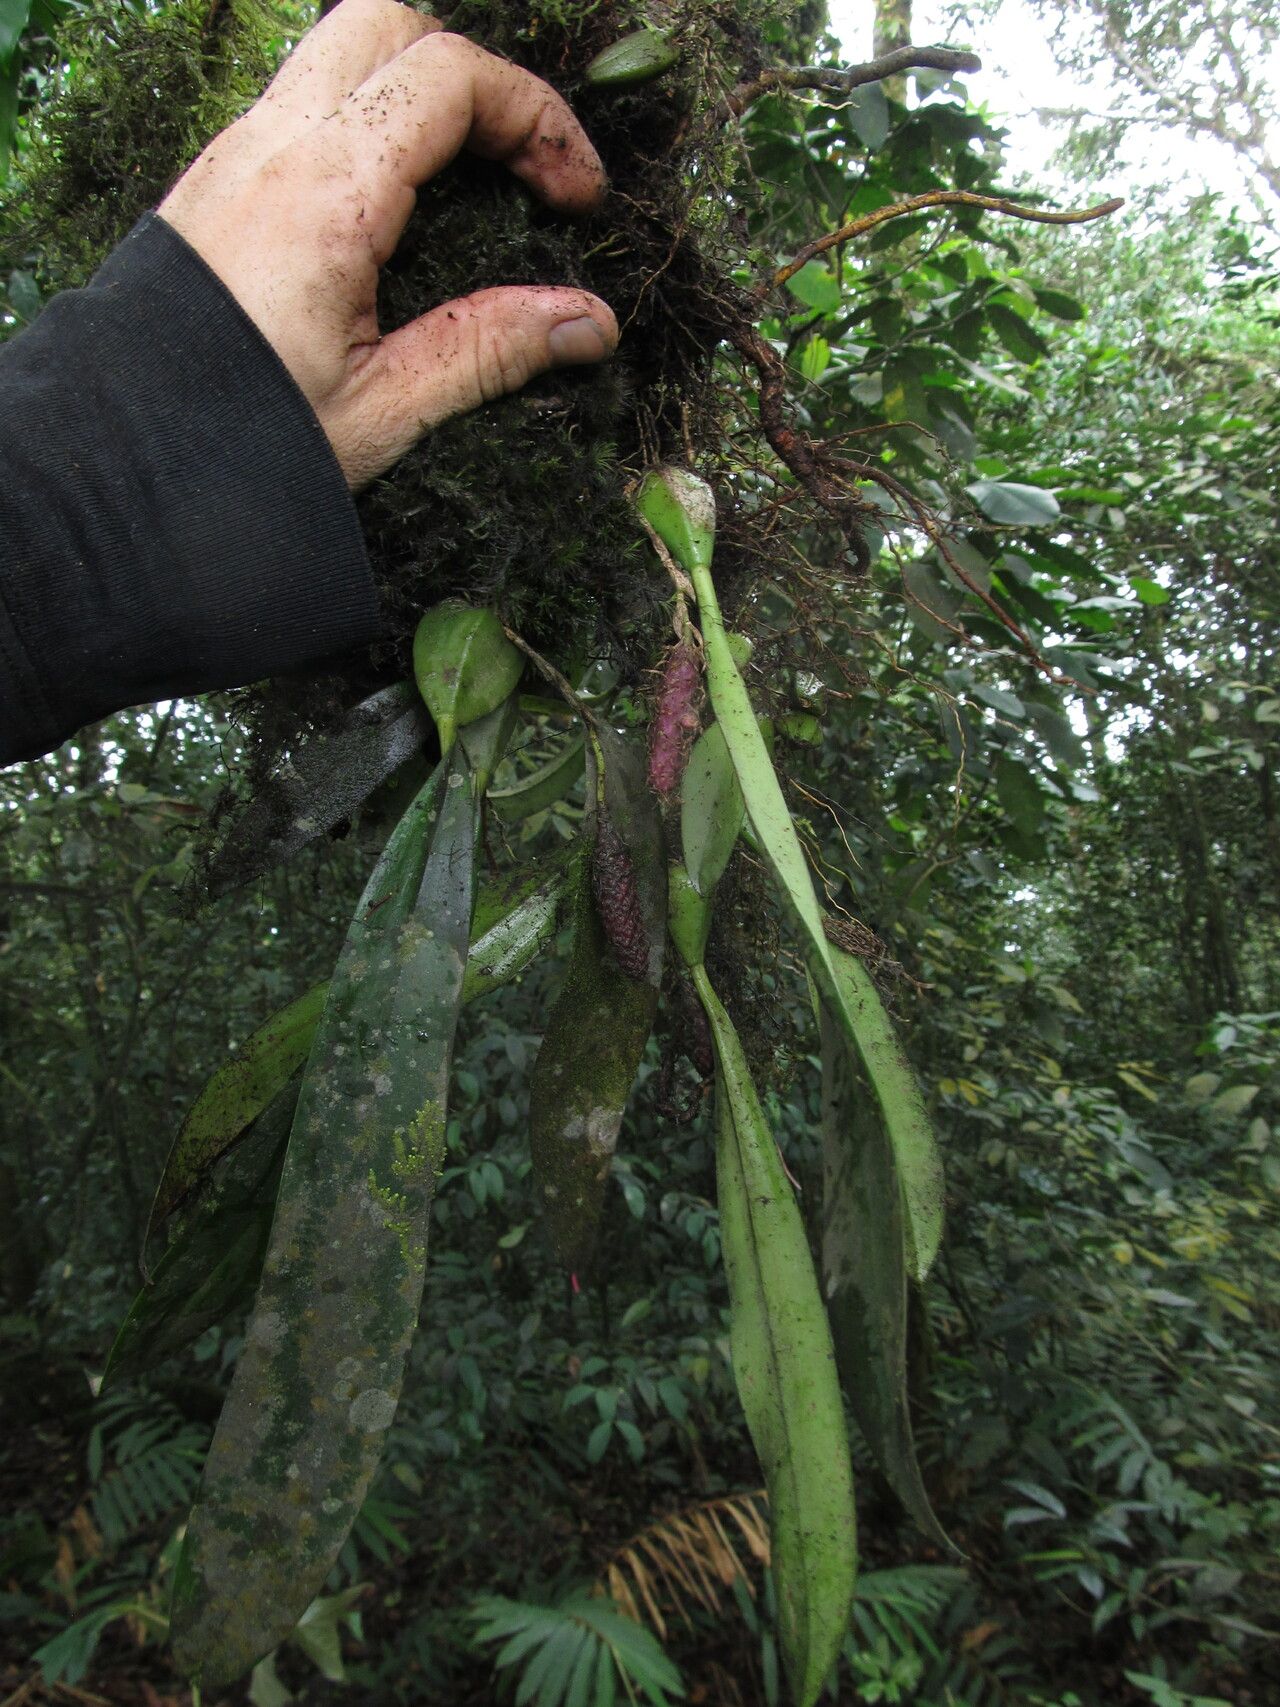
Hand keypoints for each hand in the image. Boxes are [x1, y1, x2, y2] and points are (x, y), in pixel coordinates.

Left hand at [160, 0, 617, 488]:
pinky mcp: (216, 183)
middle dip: (475, 81)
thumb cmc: (243, 439)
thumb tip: (588, 322)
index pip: (450, 77)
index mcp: (326, 193)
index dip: (535, 118)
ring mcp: (235, 155)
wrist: (122, 464)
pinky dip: (365, 123)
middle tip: (520, 169)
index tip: (574, 197)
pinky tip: (394, 208)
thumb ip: (490, 350)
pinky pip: (299, 105)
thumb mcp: (384, 408)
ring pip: (338, 52)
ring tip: (465, 180)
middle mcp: (273, 147)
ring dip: (416, 91)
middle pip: (390, 26)